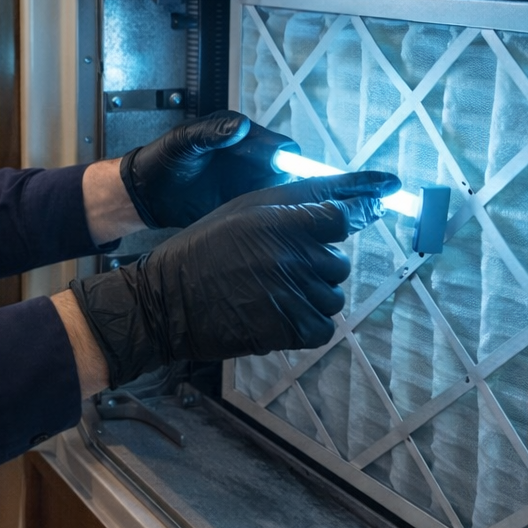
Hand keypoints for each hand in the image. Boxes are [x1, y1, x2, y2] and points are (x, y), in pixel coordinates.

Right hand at [69, 171, 398, 386]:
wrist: (167, 300)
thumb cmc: (206, 248)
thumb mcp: (244, 209)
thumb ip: (298, 202)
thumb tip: (360, 199)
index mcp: (279, 220)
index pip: (341, 218)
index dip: (336, 226)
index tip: (324, 234)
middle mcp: (290, 255)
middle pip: (338, 262)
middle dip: (316, 266)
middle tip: (280, 268)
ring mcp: (291, 294)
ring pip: (333, 297)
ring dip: (311, 298)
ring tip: (275, 293)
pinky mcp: (287, 328)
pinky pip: (323, 328)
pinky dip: (307, 326)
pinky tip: (280, 315)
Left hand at [120, 111, 298, 228]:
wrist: (146, 192)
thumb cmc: (161, 159)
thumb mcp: (183, 141)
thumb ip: (210, 132)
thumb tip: (241, 126)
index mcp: (240, 136)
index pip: (280, 145)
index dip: (287, 157)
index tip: (281, 169)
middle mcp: (250, 159)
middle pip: (287, 173)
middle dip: (290, 184)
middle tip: (278, 196)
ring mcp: (246, 183)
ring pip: (279, 193)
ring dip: (280, 201)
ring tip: (269, 209)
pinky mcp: (240, 203)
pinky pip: (262, 210)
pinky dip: (266, 215)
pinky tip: (258, 219)